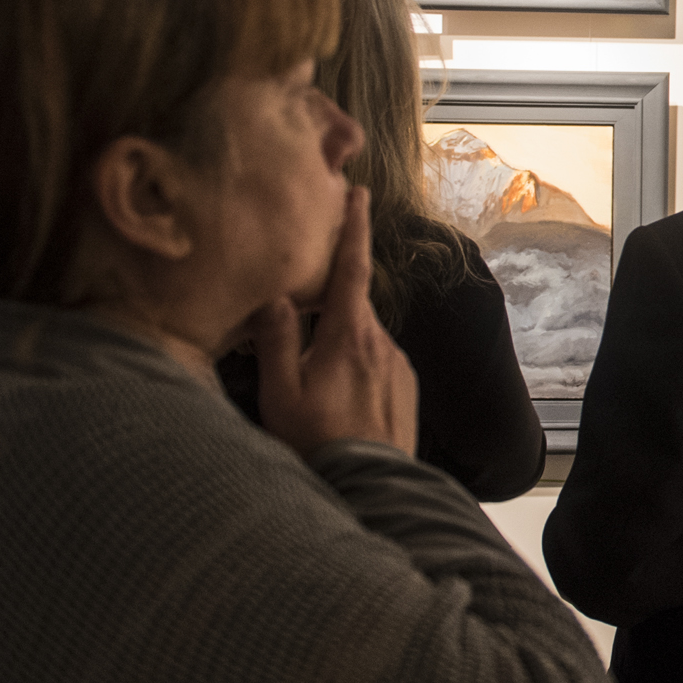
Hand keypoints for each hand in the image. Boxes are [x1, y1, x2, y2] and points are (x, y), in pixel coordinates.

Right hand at [253, 185, 417, 458]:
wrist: (374, 489)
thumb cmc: (318, 443)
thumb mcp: (280, 392)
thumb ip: (277, 338)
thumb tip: (277, 296)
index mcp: (350, 336)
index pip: (352, 269)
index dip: (354, 229)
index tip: (358, 193)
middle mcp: (382, 344)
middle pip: (354, 304)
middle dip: (332, 297)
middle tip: (308, 297)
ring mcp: (398, 368)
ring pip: (362, 336)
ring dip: (339, 339)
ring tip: (312, 369)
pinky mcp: (405, 390)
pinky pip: (375, 363)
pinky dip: (353, 364)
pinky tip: (334, 394)